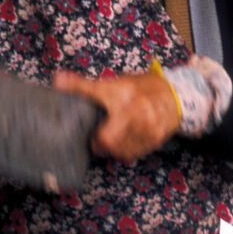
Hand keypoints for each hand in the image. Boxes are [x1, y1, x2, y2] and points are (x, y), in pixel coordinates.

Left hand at [53, 68, 180, 161]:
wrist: (175, 96)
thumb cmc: (142, 89)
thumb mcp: (117, 81)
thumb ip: (88, 86)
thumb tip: (57, 80)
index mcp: (122, 92)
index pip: (93, 91)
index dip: (76, 92)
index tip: (63, 91)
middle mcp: (136, 109)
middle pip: (106, 139)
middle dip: (98, 142)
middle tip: (96, 137)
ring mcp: (147, 126)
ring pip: (118, 150)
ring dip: (111, 148)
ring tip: (111, 138)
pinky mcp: (155, 139)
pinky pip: (131, 153)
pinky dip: (124, 150)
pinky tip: (125, 140)